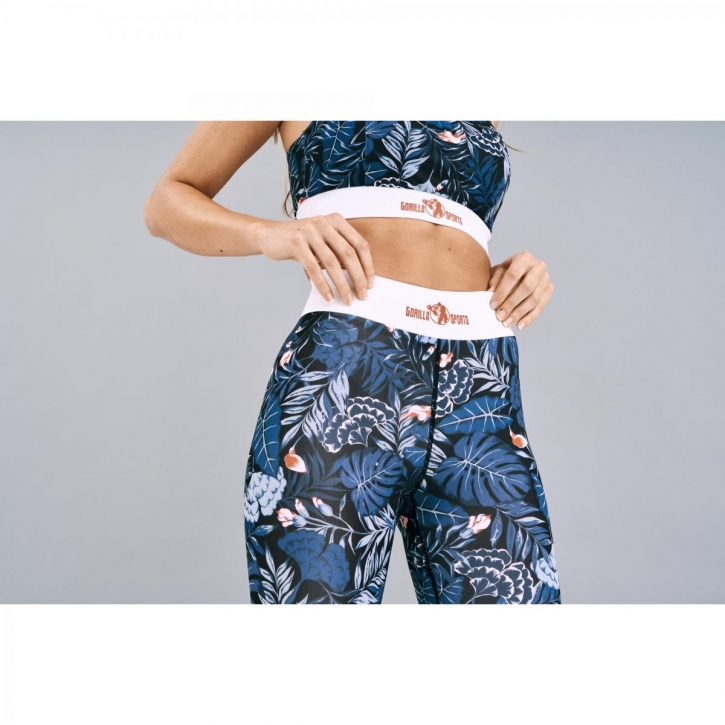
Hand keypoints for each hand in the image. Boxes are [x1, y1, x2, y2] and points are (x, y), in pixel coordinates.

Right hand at [255, 213, 373, 303]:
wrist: (270, 236)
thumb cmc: (301, 242)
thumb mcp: (323, 241)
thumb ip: (339, 252)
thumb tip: (360, 277)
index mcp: (336, 221)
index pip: (360, 244)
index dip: (368, 266)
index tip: (370, 284)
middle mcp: (325, 223)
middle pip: (349, 254)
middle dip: (358, 278)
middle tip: (362, 295)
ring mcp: (310, 231)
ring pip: (332, 263)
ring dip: (342, 285)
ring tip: (346, 299)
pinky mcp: (296, 242)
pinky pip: (314, 268)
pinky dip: (322, 285)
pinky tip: (328, 296)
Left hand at [487, 251, 553, 329]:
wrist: (518, 271)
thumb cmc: (505, 272)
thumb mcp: (497, 272)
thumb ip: (494, 282)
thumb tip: (490, 294)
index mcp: (524, 258)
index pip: (514, 275)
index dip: (503, 291)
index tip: (493, 305)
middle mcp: (538, 266)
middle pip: (526, 288)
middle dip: (511, 303)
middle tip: (500, 316)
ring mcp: (546, 278)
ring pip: (534, 299)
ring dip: (519, 313)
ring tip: (507, 322)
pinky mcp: (549, 289)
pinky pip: (540, 306)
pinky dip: (529, 318)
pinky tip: (519, 325)